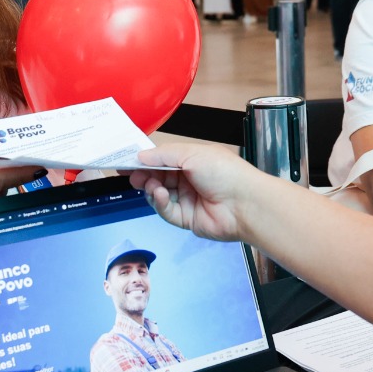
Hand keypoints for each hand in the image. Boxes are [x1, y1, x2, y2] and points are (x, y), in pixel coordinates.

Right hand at [127, 144, 268, 242]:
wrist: (245, 204)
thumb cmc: (226, 172)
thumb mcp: (192, 153)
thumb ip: (164, 154)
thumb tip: (142, 156)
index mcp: (193, 160)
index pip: (163, 159)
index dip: (146, 160)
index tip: (127, 160)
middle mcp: (190, 179)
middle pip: (158, 177)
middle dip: (144, 175)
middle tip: (131, 174)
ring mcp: (188, 199)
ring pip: (159, 195)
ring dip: (151, 189)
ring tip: (151, 184)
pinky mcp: (186, 218)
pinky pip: (166, 211)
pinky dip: (160, 203)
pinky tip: (160, 195)